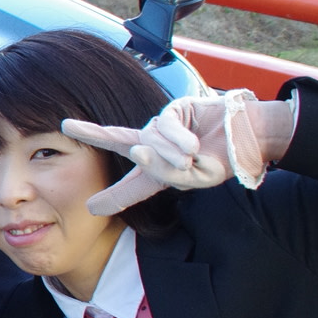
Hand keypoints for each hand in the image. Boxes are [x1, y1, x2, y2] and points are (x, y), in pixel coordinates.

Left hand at [62, 91, 292, 216]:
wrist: (249, 138)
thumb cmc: (223, 160)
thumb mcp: (194, 177)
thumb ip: (165, 171)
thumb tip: (138, 153)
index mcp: (159, 172)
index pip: (132, 187)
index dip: (112, 198)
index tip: (90, 208)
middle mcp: (156, 147)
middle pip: (117, 140)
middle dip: (92, 132)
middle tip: (67, 125)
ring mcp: (163, 127)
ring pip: (150, 141)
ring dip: (168, 153)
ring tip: (189, 159)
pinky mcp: (175, 109)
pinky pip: (164, 126)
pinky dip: (177, 138)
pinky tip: (192, 146)